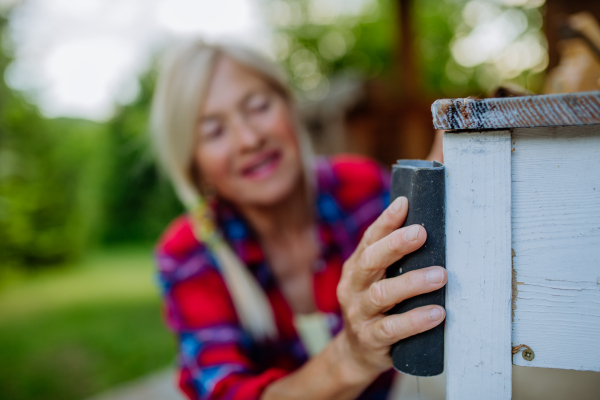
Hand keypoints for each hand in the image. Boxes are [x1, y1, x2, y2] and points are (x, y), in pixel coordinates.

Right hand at [335, 196, 446, 381]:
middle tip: (421, 232)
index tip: (404, 203)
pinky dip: (415, 320)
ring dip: (412, 283)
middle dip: (395, 245)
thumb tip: (426, 230)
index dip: (385, 221)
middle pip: (370, 261)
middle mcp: (352, 287)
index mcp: (356, 268)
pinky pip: (392, 328)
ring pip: (382, 294)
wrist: (356, 353)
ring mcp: (359, 314)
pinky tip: (437, 313)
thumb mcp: (377, 281)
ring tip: (440, 275)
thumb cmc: (376, 309)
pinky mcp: (370, 339)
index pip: (368, 240)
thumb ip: (393, 261)